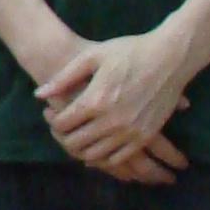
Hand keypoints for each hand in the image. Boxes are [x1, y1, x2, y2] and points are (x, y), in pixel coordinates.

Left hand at [37, 27, 195, 184]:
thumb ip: (63, 78)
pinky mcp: (146, 136)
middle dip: (63, 137)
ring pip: (95, 155)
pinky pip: (118, 158)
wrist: (170, 57)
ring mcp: (130, 131)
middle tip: (62, 127)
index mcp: (95, 101)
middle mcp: (112, 121)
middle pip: (75, 144)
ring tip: (79, 135)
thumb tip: (38, 95)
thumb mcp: (92, 57)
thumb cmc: (129, 51)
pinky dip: (104, 156)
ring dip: (82, 149)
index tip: (52, 114)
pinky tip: (99, 144)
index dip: (53, 121)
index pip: (62, 124)